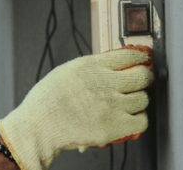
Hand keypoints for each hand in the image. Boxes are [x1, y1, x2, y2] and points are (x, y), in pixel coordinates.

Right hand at [0, 46, 153, 169]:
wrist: (39, 126)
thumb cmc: (47, 101)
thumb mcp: (68, 71)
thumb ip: (92, 67)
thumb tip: (113, 66)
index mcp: (92, 66)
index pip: (129, 55)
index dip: (141, 57)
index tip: (143, 60)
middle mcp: (105, 83)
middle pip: (142, 76)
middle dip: (144, 78)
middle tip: (141, 82)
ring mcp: (112, 105)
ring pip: (143, 99)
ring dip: (138, 101)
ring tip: (127, 104)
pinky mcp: (114, 126)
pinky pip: (141, 121)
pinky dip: (138, 120)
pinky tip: (128, 119)